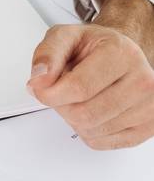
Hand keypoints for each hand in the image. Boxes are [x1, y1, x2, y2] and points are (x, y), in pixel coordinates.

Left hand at [27, 10, 153, 149]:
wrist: (120, 55)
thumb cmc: (95, 48)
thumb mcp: (66, 37)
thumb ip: (48, 54)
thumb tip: (40, 79)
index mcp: (121, 53)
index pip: (79, 87)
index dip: (50, 93)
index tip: (39, 89)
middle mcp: (142, 80)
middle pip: (84, 114)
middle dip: (61, 106)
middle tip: (61, 90)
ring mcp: (148, 107)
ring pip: (91, 131)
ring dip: (72, 118)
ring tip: (80, 96)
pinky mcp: (147, 127)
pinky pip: (101, 143)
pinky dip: (86, 130)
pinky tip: (91, 109)